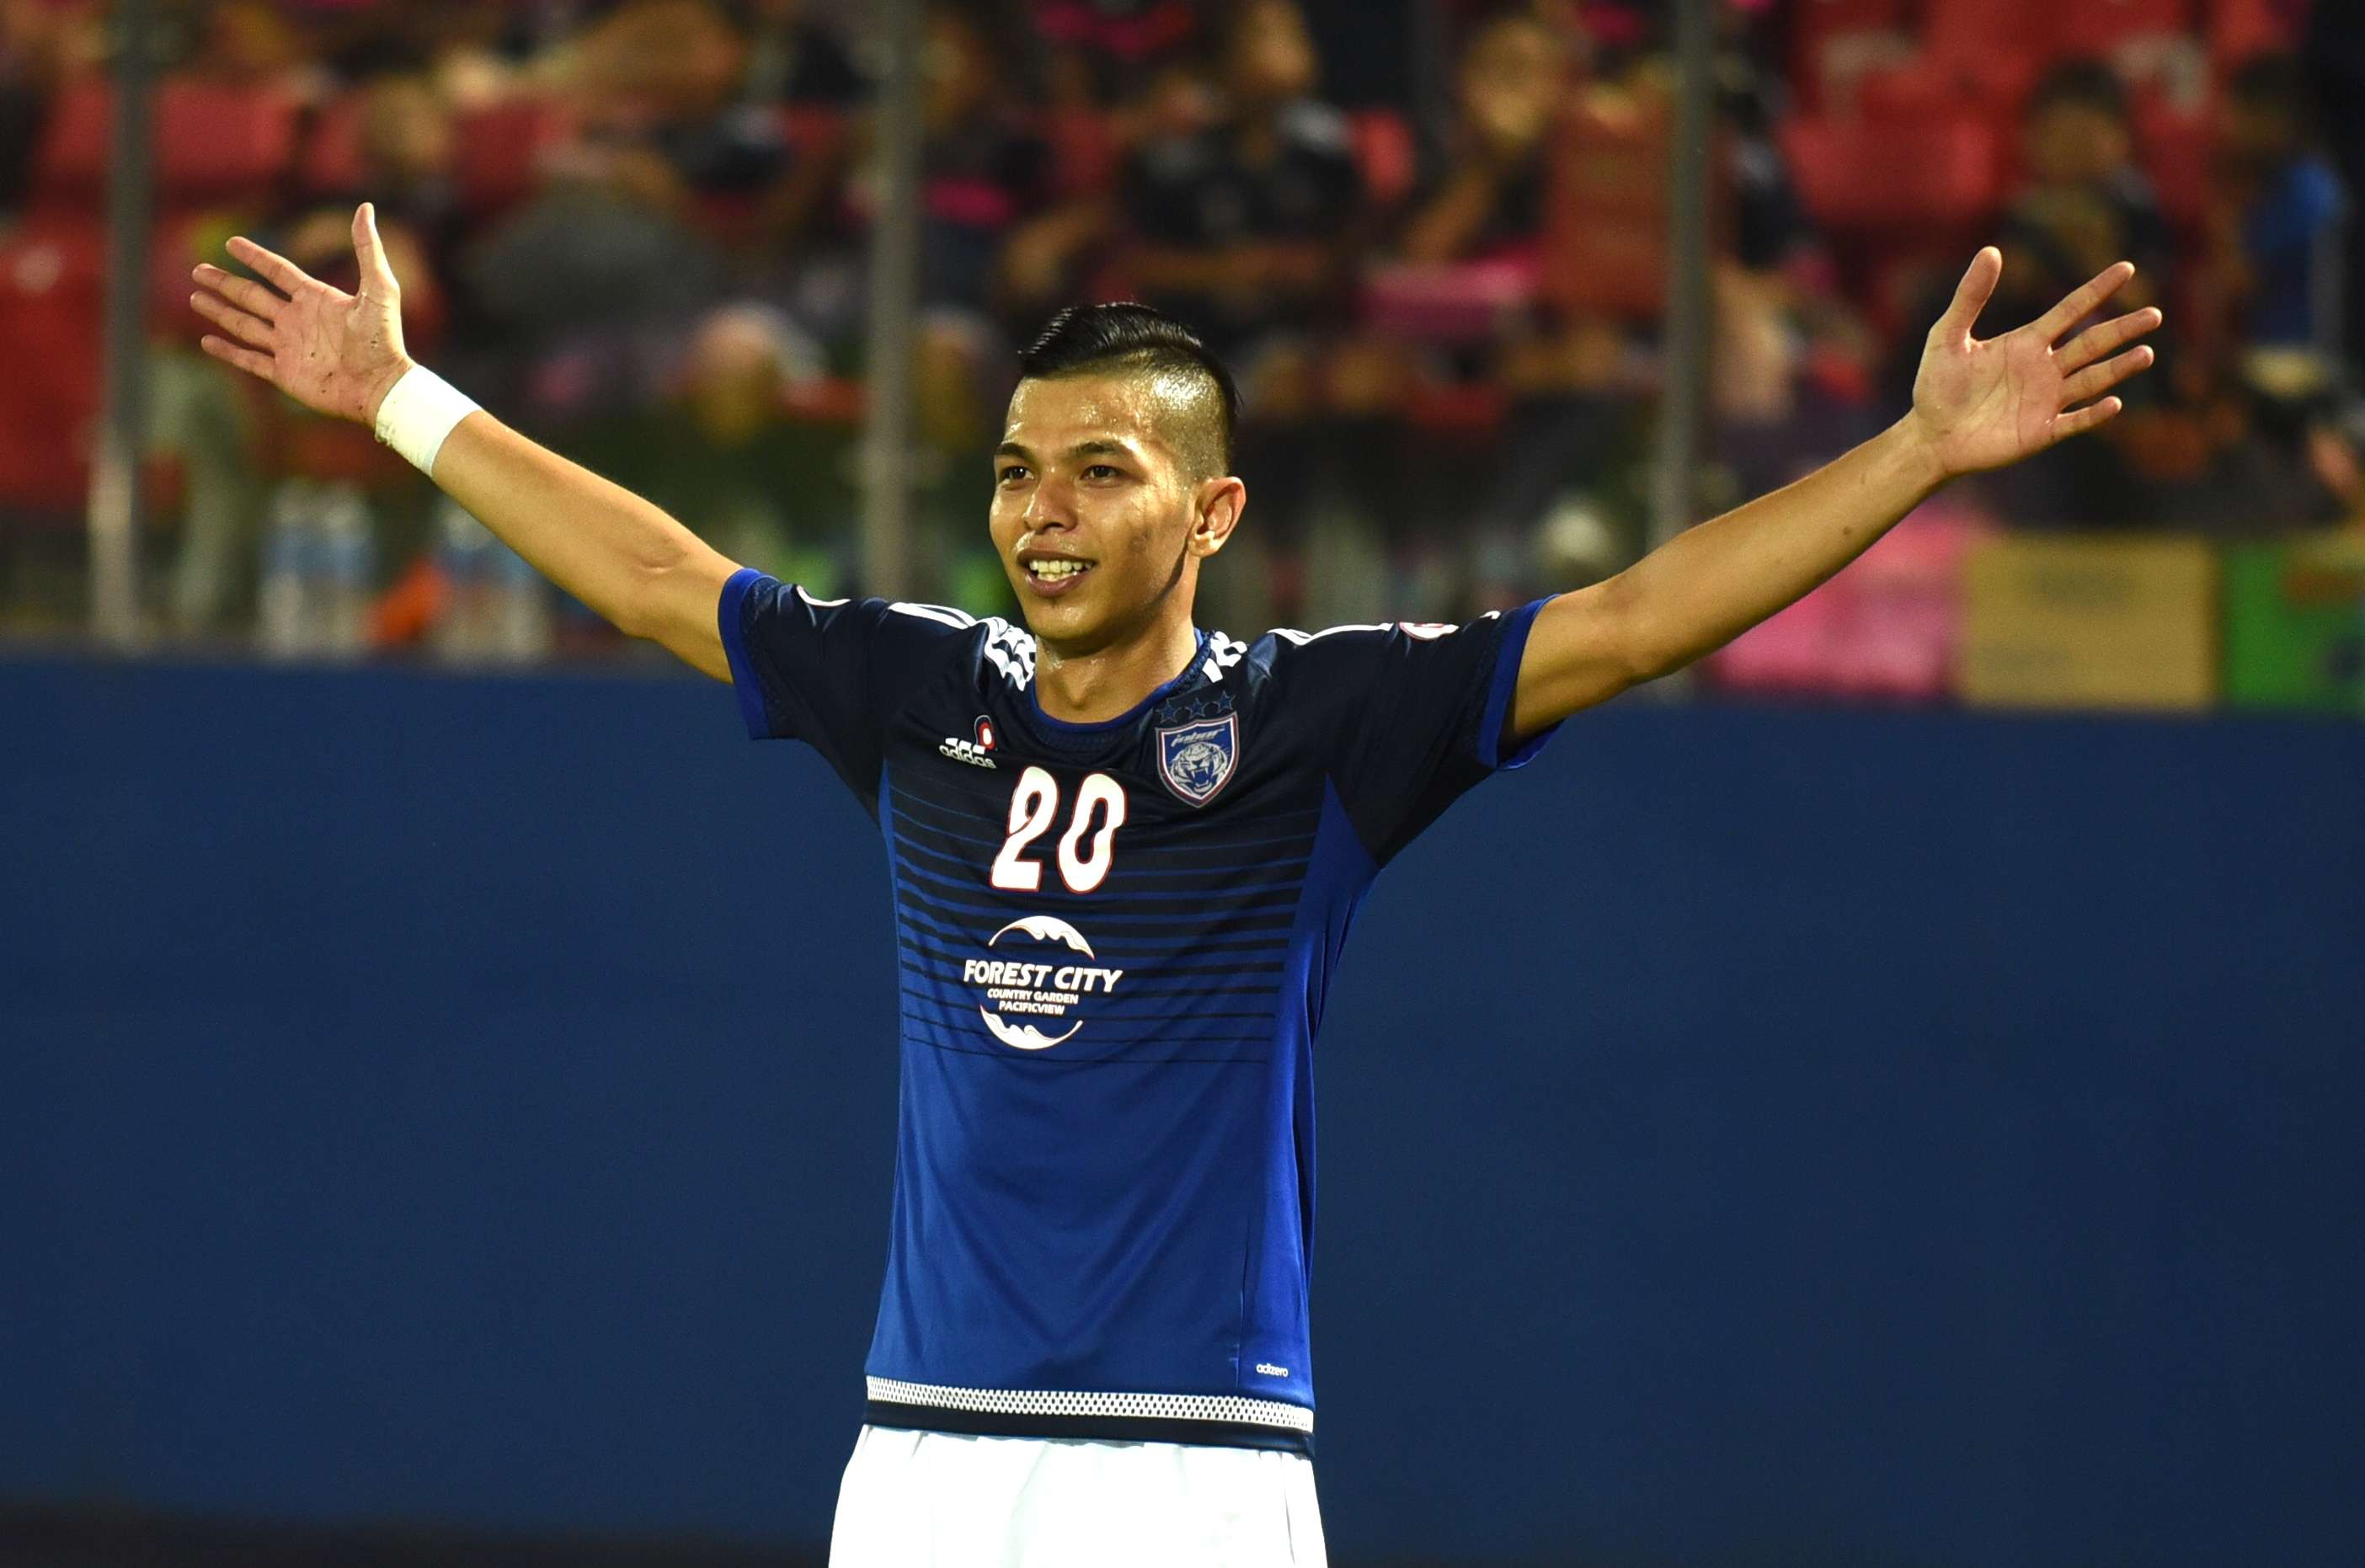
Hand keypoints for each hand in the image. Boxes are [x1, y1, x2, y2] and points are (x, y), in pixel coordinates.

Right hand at [190, 203, 413, 426]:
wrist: (382, 385)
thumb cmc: (384, 339)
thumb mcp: (379, 288)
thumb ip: (368, 249)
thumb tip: (365, 207)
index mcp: (315, 298)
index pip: (278, 271)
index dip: (255, 257)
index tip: (231, 243)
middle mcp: (298, 320)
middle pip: (252, 296)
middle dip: (224, 283)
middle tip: (197, 270)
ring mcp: (289, 347)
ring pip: (244, 325)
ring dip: (219, 311)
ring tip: (195, 297)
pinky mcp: (285, 374)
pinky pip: (249, 360)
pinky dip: (228, 351)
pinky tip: (207, 341)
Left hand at [1904, 248, 2162, 479]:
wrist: (1929, 436)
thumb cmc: (1937, 386)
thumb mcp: (1946, 337)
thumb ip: (1969, 297)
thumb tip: (1991, 250)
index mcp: (2027, 342)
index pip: (2071, 309)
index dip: (2098, 289)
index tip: (2127, 268)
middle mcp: (2044, 368)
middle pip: (2092, 343)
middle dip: (2123, 329)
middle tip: (2155, 314)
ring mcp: (2046, 400)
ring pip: (2093, 380)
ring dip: (2119, 368)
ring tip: (2146, 353)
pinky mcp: (2041, 431)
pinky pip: (2075, 421)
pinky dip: (2094, 414)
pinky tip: (2114, 402)